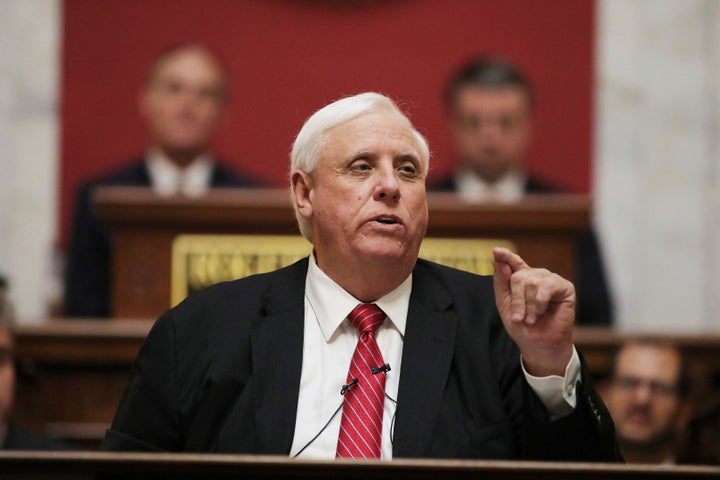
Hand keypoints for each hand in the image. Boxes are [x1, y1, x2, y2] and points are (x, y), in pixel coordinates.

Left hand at [492, 247, 574, 376]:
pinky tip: (542, 313)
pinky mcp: (565, 287)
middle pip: (518, 276)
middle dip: (517, 300)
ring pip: (532, 282)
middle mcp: (536, 275)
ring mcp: (551, 280)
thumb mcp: (505, 304)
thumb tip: (498, 261)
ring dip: (529, 305)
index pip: (512, 262)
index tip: (496, 251)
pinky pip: (547, 287)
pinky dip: (540, 303)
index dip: (505, 256)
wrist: (539, 345)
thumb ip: (501, 282)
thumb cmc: (523, 326)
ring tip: (531, 319)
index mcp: (521, 278)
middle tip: (520, 318)